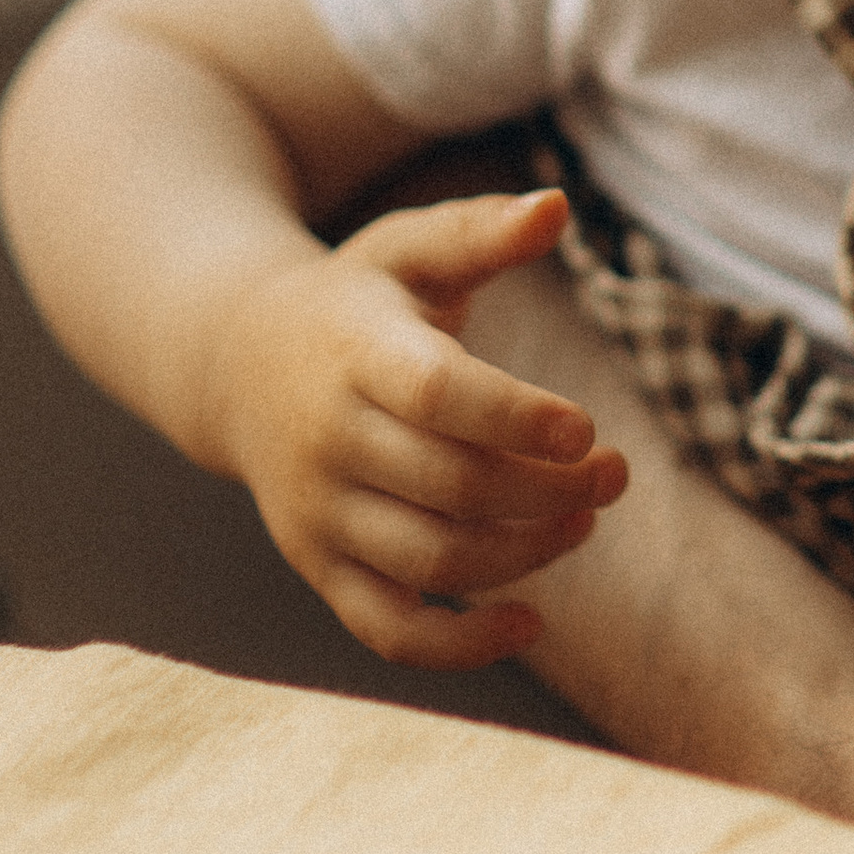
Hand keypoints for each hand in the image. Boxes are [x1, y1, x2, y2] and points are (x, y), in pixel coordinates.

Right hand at [211, 187, 627, 669]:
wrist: (238, 367)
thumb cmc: (357, 302)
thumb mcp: (408, 251)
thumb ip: (481, 231)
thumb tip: (557, 206)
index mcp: (356, 355)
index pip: (438, 397)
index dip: (517, 419)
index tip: (586, 429)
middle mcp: (330, 441)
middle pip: (452, 488)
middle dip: (549, 491)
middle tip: (614, 474)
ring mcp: (320, 514)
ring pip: (431, 561)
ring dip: (525, 555)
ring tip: (584, 520)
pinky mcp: (321, 568)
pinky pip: (389, 630)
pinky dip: (459, 647)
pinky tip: (530, 622)